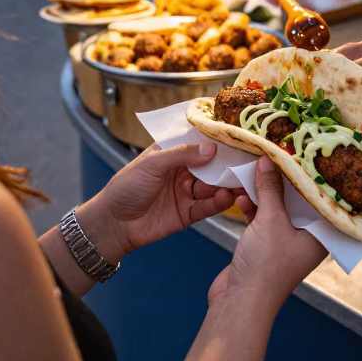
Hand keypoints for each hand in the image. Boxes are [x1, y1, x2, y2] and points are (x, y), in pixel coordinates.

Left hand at [78, 142, 235, 260]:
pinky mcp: (188, 213)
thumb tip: (212, 148)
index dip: (216, 139)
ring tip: (242, 181)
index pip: (198, 143)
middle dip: (228, 163)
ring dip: (227, 184)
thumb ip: (182, 154)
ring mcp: (186, 192)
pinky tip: (227, 197)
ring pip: (212, 186)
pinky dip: (218, 202)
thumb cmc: (126, 187)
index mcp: (172, 153)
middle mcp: (182, 171)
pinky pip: (207, 207)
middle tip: (248, 160)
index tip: (238, 135)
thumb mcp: (152, 164)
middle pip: (210, 165)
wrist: (113, 224)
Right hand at [208, 157, 325, 317]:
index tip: (305, 153)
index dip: (313, 177)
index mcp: (320, 235)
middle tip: (278, 155)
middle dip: (286, 181)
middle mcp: (307, 238)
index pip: (322, 199)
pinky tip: (243, 195)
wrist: (240, 302)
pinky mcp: (265, 246)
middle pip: (298, 202)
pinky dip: (254, 208)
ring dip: (266, 193)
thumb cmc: (266, 264)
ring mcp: (284, 243)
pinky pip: (263, 219)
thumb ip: (271, 188)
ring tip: (256, 170)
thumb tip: (269, 159)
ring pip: (279, 210)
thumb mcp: (270, 220)